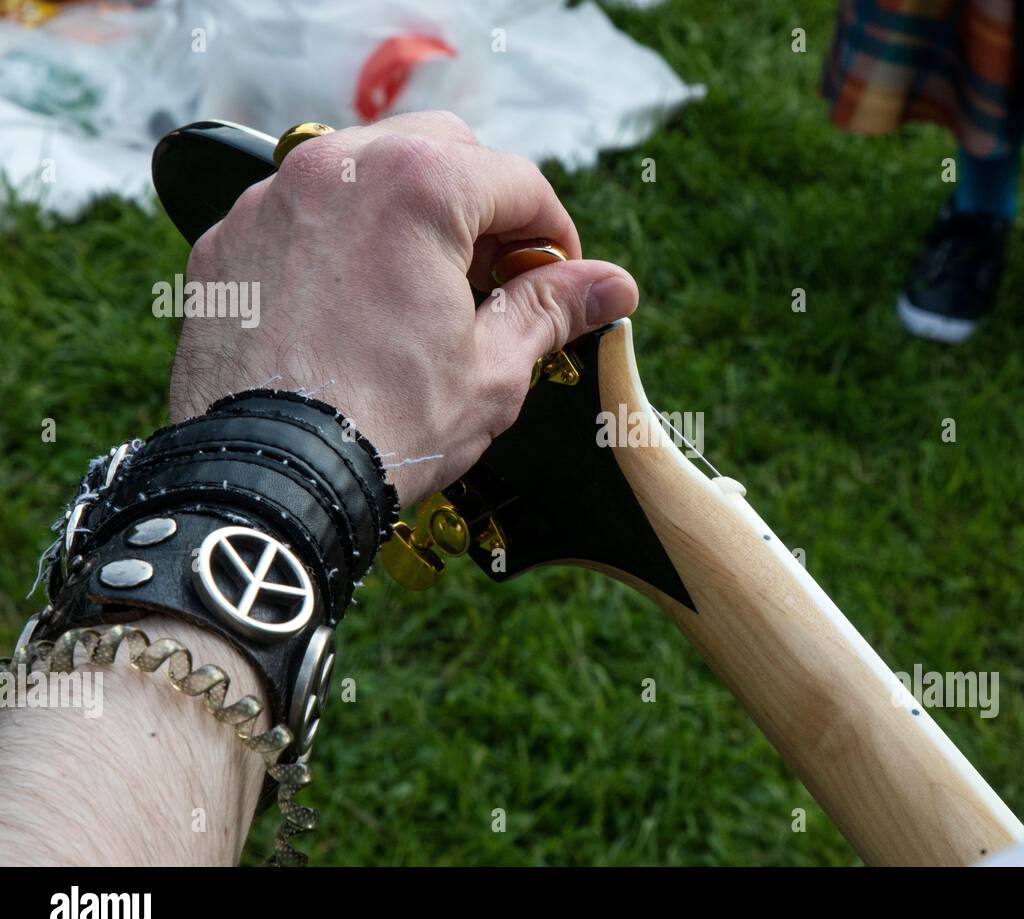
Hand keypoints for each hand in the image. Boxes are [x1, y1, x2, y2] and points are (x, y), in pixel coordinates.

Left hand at [169, 110, 638, 505]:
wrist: (267, 481)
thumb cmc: (386, 427)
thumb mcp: (493, 370)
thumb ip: (552, 309)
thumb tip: (616, 285)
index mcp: (419, 186)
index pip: (519, 182)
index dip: (554, 236)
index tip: (561, 283)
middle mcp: (338, 166)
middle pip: (442, 152)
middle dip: (482, 207)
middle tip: (496, 280)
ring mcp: (273, 198)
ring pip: (367, 170)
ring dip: (411, 213)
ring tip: (425, 289)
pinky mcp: (228, 239)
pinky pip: (304, 212)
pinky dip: (341, 239)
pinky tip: (356, 304)